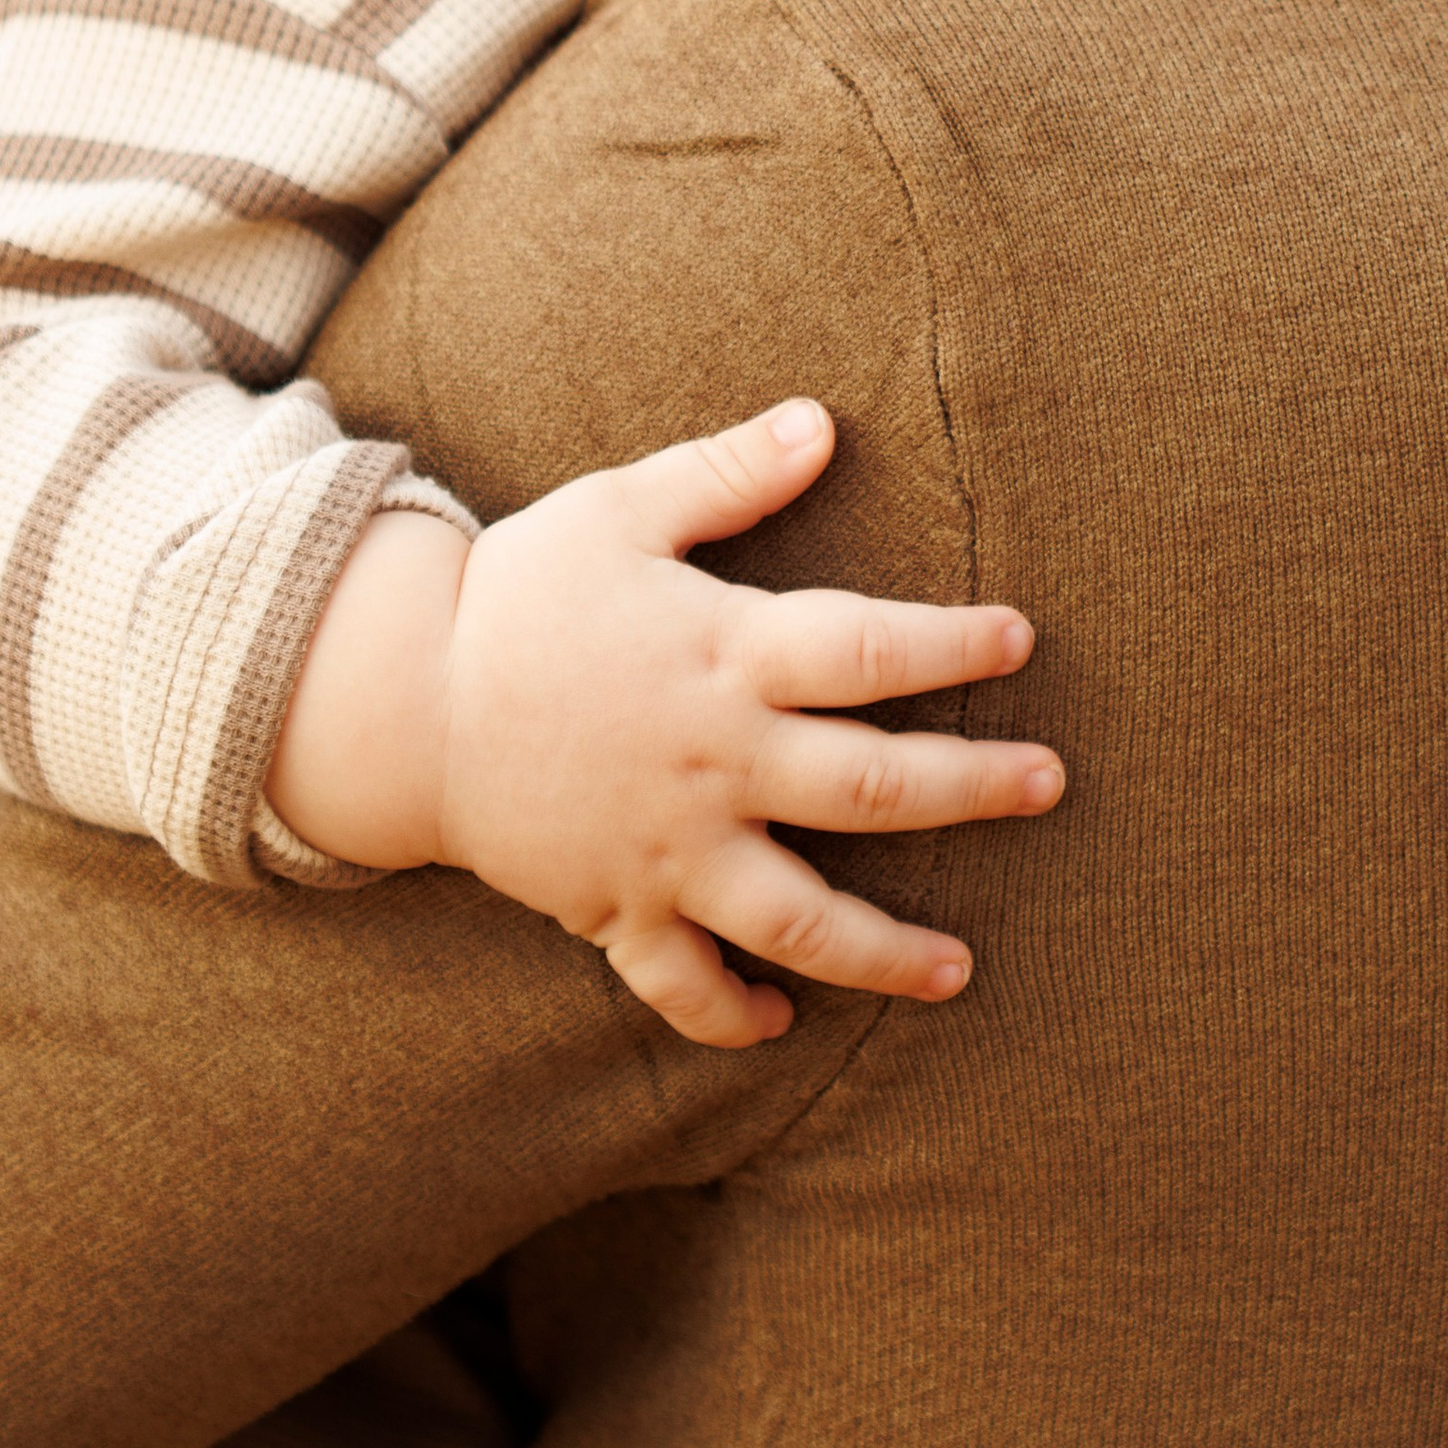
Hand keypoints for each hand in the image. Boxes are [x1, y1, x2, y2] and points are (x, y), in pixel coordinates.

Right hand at [266, 401, 1061, 1048]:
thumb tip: (823, 422)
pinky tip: (781, 1025)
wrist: (399, 702)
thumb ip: (728, 474)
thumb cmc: (519, 594)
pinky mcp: (616, 908)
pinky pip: (680, 984)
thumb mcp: (619, 509)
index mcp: (723, 653)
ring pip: (800, 917)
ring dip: (886, 950)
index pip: (867, 649)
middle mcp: (714, 761)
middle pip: (869, 787)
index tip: (1019, 640)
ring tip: (960, 968)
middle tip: (1048, 785)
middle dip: (970, 788)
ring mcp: (668, 849)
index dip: (952, 643)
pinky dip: (729, 1014)